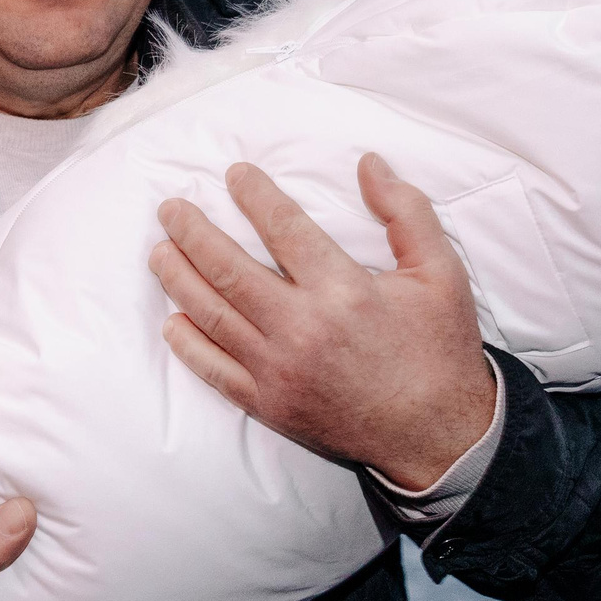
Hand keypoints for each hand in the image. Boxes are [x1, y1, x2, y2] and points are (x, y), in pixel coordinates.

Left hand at [149, 153, 496, 490]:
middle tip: (170, 209)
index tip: (234, 175)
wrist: (439, 437)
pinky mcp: (269, 405)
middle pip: (228, 269)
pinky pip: (214, 371)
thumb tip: (368, 163)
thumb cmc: (439, 350)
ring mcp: (279, 370)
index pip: (283, 228)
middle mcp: (302, 329)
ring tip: (160, 252)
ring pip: (211, 316)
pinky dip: (188, 345)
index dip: (254, 196)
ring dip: (178, 279)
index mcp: (343, 290)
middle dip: (193, 233)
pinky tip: (173, 321)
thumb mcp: (441, 273)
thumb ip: (406, 212)